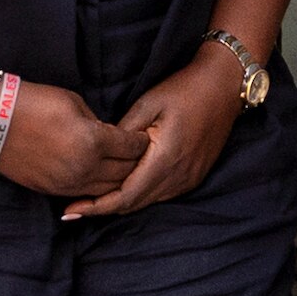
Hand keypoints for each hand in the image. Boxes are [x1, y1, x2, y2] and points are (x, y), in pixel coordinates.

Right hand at [0, 82, 144, 201]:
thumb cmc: (34, 102)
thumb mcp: (75, 103)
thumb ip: (98, 125)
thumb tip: (110, 137)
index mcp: (93, 142)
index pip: (133, 147)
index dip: (142, 141)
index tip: (145, 136)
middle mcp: (84, 168)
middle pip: (125, 172)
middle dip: (136, 162)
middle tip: (141, 155)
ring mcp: (67, 183)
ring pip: (107, 190)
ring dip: (118, 180)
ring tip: (123, 168)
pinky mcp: (51, 191)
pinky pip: (84, 195)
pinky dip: (96, 188)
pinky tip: (100, 179)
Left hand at [64, 45, 243, 220]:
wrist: (224, 86)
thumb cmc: (184, 90)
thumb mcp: (148, 104)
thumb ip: (123, 133)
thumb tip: (100, 153)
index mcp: (165, 160)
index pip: (125, 196)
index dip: (97, 207)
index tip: (72, 209)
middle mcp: (178, 177)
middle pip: (134, 204)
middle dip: (103, 208)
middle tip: (73, 208)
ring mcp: (188, 179)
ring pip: (147, 202)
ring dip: (121, 203)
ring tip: (92, 201)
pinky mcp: (194, 177)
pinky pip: (161, 195)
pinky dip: (139, 195)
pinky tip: (122, 189)